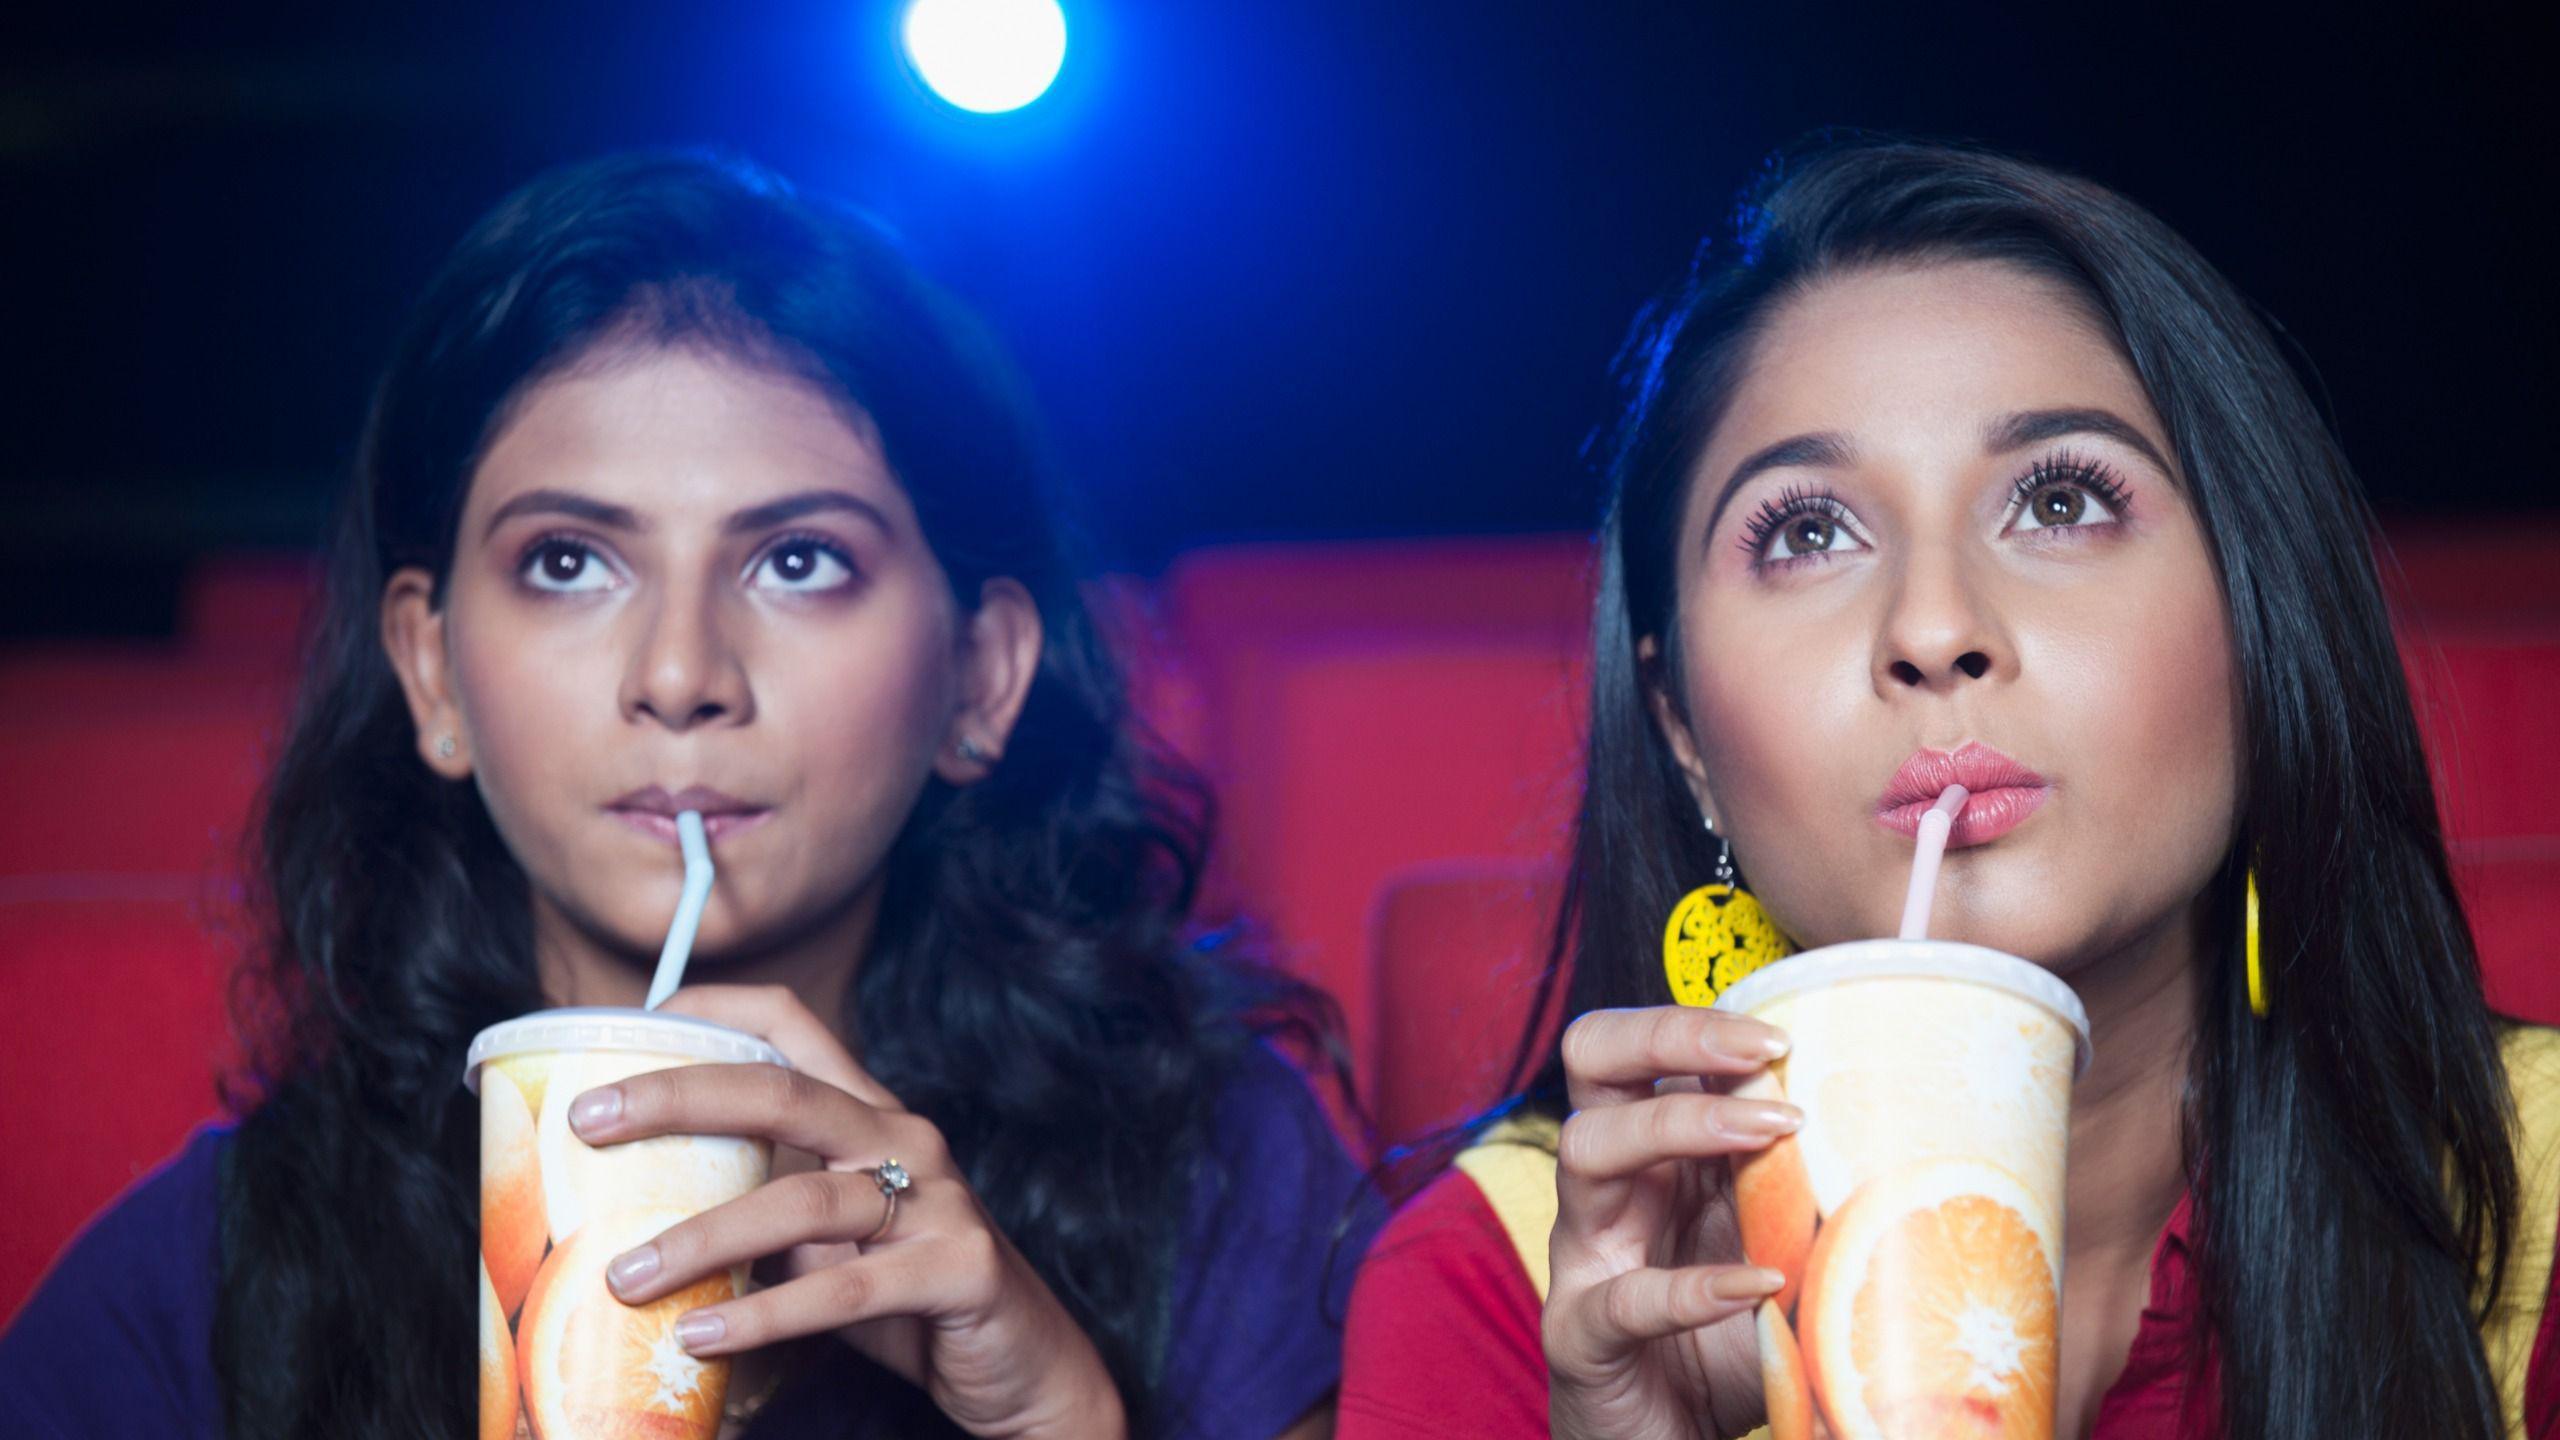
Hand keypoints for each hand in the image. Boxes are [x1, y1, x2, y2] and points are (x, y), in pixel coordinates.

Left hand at [567, 985, 1125, 1439]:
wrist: (1024, 1362)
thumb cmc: (909, 1294)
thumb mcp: (827, 1239)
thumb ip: (761, 1208)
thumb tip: (630, 1215)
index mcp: (868, 1115)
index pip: (793, 1022)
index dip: (713, 1005)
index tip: (629, 1022)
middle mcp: (904, 1139)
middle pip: (782, 1091)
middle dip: (678, 1095)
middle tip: (588, 1121)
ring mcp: (938, 1201)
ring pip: (804, 1199)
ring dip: (704, 1237)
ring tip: (626, 1275)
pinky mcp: (959, 1268)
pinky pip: (847, 1287)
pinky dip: (767, 1312)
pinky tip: (705, 1334)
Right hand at [1543, 1006, 1798, 1439]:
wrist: (1670, 1439)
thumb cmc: (1730, 1337)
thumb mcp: (1779, 1246)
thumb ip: (1809, 1192)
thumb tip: (1914, 1132)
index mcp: (1652, 1152)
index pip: (1638, 1046)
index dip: (1698, 1022)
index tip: (1784, 1034)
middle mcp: (1608, 1185)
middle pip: (1590, 1058)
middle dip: (1669, 1033)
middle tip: (1759, 1052)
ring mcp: (1586, 1255)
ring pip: (1587, 1148)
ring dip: (1679, 1124)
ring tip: (1773, 1134)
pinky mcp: (1580, 1333)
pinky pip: (1621, 1298)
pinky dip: (1691, 1288)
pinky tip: (1758, 1285)